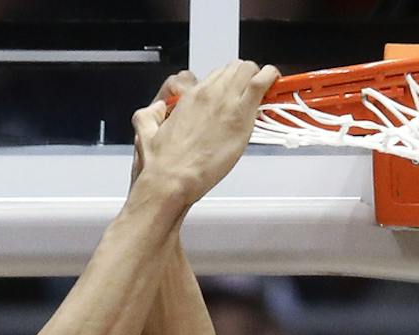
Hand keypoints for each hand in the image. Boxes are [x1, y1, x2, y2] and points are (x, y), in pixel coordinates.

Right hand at [132, 59, 282, 204]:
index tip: (229, 96)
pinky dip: (270, 78)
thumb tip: (156, 109)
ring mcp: (226, 102)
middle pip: (233, 68)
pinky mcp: (241, 115)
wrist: (170, 180)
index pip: (215, 75)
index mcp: (189, 97)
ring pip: (248, 69)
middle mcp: (208, 93)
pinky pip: (262, 82)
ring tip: (263, 92)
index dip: (225, 84)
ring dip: (257, 77)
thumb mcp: (144, 133)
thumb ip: (149, 116)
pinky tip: (273, 84)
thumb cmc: (160, 164)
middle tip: (247, 96)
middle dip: (242, 79)